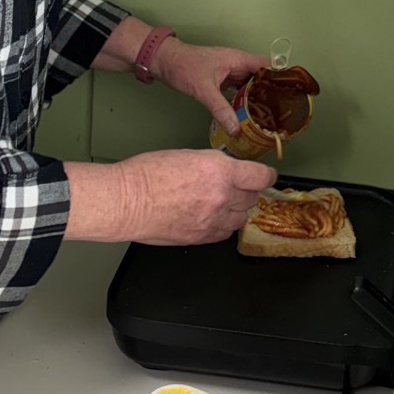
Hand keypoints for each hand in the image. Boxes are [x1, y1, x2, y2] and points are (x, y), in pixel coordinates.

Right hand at [63, 151, 276, 245]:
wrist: (126, 201)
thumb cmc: (147, 174)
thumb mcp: (188, 156)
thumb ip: (214, 166)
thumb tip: (228, 173)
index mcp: (219, 170)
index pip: (260, 176)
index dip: (266, 176)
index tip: (266, 177)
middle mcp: (221, 195)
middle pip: (251, 198)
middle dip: (244, 192)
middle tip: (231, 188)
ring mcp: (213, 219)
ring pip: (241, 218)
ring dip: (234, 211)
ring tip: (218, 204)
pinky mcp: (202, 237)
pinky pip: (224, 234)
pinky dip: (222, 226)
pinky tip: (209, 219)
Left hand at [152, 41, 268, 136]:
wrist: (162, 61)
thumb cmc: (182, 66)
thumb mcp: (203, 90)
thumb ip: (220, 109)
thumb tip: (236, 129)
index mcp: (238, 60)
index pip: (267, 66)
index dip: (279, 79)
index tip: (287, 96)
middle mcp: (237, 64)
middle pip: (262, 78)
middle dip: (270, 93)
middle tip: (279, 113)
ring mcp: (229, 72)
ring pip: (251, 85)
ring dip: (257, 99)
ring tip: (267, 117)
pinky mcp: (221, 80)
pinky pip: (239, 91)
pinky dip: (244, 101)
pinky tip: (246, 114)